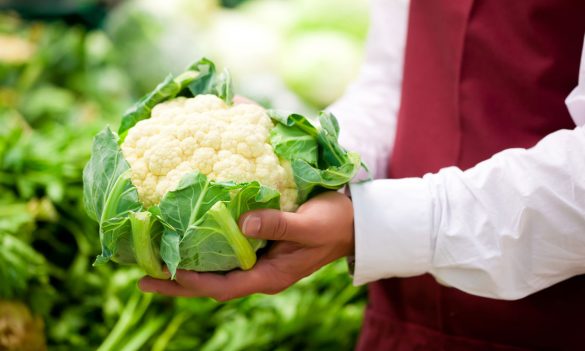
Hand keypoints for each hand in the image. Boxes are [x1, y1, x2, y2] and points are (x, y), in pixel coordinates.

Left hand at [138, 191, 353, 300]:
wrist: (353, 223)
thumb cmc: (333, 223)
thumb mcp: (309, 224)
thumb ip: (278, 224)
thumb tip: (243, 222)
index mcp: (270, 275)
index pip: (222, 286)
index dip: (190, 282)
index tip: (160, 273)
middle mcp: (260, 274)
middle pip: (211, 285)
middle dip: (178, 283)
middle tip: (142, 276)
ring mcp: (260, 264)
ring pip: (216, 273)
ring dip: (187, 270)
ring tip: (155, 263)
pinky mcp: (261, 250)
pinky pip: (226, 257)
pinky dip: (204, 254)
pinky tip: (189, 242)